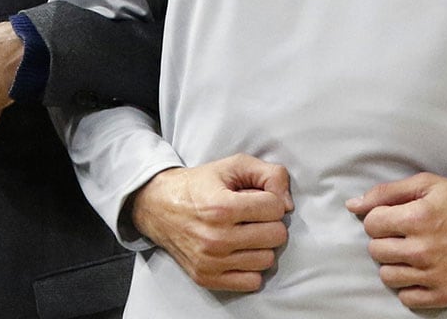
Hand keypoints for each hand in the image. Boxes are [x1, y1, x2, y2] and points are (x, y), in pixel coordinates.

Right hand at [129, 155, 291, 291]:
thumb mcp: (234, 165)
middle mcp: (216, 238)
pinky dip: (251, 267)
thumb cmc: (199, 185)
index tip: (257, 198)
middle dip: (270, 222)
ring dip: (262, 245)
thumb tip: (287, 205)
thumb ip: (270, 174)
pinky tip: (241, 251)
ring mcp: (211, 261)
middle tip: (253, 216)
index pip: (276, 208)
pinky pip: (251, 282)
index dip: (271, 200)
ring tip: (246, 233)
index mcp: (222, 207)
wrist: (158, 206)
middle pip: (276, 236)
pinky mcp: (207, 277)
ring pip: (267, 260)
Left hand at [348, 174, 446, 308]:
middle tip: (406, 234)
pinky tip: (422, 271)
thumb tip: (353, 205)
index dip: (381, 218)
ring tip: (414, 253)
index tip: (396, 217)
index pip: (371, 224)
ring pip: (387, 276)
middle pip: (375, 251)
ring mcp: (433, 275)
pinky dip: (410, 286)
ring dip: (395, 263)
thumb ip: (388, 192)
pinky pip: (407, 298)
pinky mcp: (444, 294)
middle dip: (386, 240)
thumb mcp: (430, 184)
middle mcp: (422, 249)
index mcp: (417, 218)